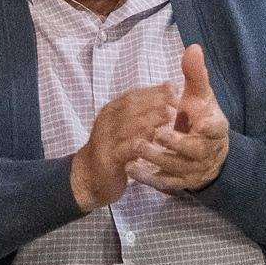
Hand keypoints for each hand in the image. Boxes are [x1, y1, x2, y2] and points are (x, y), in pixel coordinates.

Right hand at [69, 83, 179, 210]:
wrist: (89, 176)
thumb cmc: (115, 148)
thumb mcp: (125, 126)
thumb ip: (142, 112)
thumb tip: (168, 91)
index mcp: (112, 110)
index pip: (133, 95)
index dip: (154, 91)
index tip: (174, 88)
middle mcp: (107, 121)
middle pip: (131, 106)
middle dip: (155, 101)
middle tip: (176, 101)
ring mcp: (105, 139)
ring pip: (129, 125)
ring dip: (151, 118)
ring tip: (170, 115)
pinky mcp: (108, 158)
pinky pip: (125, 149)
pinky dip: (141, 143)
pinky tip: (156, 141)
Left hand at [128, 45, 230, 192]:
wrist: (206, 152)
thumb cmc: (200, 117)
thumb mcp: (200, 95)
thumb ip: (195, 74)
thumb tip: (192, 48)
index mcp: (215, 129)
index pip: (216, 128)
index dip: (210, 127)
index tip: (200, 123)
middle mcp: (207, 152)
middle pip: (193, 150)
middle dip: (176, 143)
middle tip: (157, 133)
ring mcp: (194, 170)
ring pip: (176, 167)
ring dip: (156, 159)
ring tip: (135, 148)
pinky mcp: (181, 183)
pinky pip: (165, 183)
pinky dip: (148, 177)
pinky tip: (130, 168)